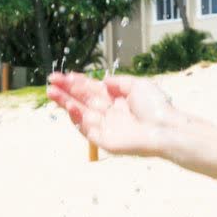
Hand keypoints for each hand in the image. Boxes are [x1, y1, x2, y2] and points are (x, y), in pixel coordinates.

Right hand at [46, 71, 184, 157]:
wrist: (166, 129)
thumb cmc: (156, 107)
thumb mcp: (138, 85)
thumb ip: (118, 82)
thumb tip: (102, 81)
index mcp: (117, 99)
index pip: (92, 90)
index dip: (77, 82)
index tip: (63, 75)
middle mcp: (109, 113)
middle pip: (82, 100)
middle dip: (66, 91)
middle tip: (51, 81)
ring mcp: (105, 127)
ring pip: (80, 113)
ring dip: (65, 103)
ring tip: (51, 92)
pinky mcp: (104, 141)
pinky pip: (86, 129)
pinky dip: (76, 119)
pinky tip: (70, 107)